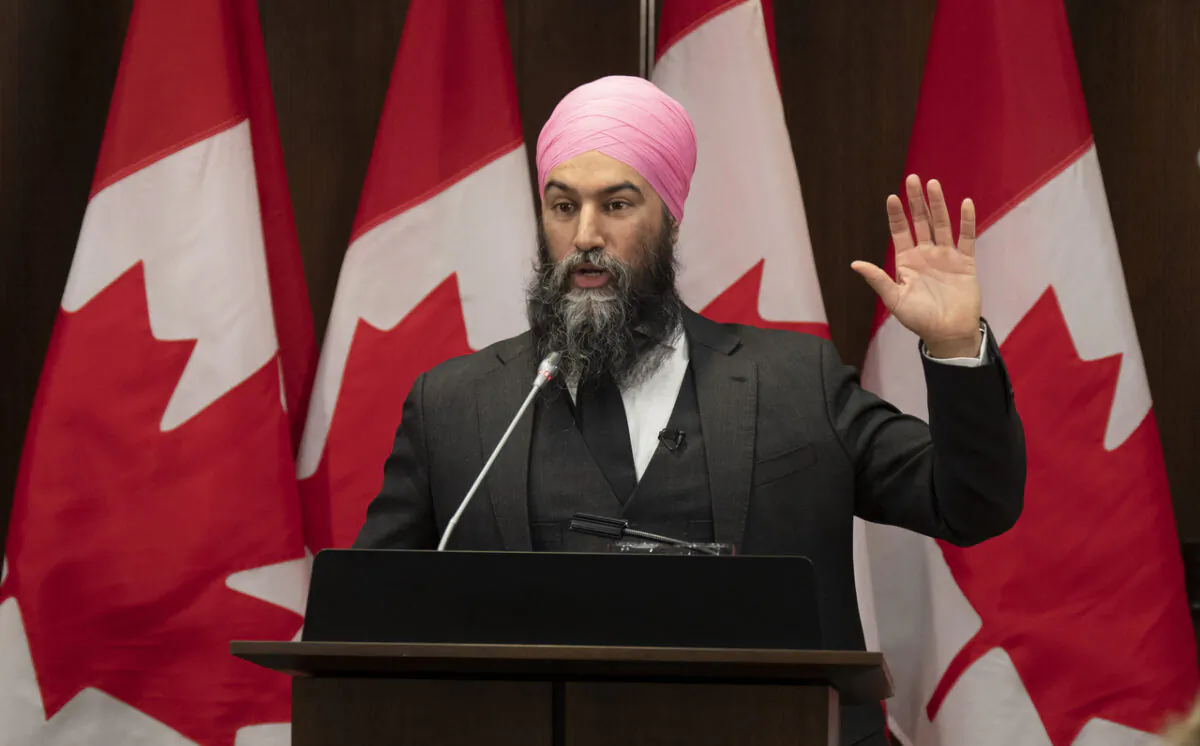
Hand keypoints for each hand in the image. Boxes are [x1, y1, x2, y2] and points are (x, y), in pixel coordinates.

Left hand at [852, 174, 982, 357]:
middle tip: (912, 178)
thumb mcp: (894, 299)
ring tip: (933, 184)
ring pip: (941, 224)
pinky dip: (966, 221)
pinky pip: (966, 237)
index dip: (896, 215)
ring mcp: (946, 256)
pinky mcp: (965, 262)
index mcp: (907, 262)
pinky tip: (964, 203)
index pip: (900, 232)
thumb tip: (854, 263)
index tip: (891, 197)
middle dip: (915, 201)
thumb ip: (877, 279)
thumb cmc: (919, 319)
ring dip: (937, 204)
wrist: (948, 333)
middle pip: (920, 222)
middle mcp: (926, 254)